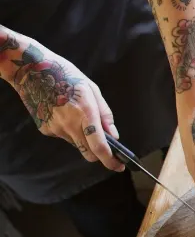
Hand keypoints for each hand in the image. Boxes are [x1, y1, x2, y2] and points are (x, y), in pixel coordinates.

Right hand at [9, 43, 124, 171]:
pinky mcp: (46, 129)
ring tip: (79, 117)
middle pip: (88, 153)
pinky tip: (65, 114)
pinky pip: (64, 137)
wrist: (32, 70)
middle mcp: (70, 124)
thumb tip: (114, 136)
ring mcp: (56, 128)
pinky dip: (70, 131)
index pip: (99, 146)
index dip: (110, 160)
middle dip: (99, 155)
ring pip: (77, 145)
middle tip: (106, 149)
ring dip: (84, 140)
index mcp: (85, 113)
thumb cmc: (66, 76)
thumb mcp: (92, 90)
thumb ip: (105, 115)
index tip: (119, 167)